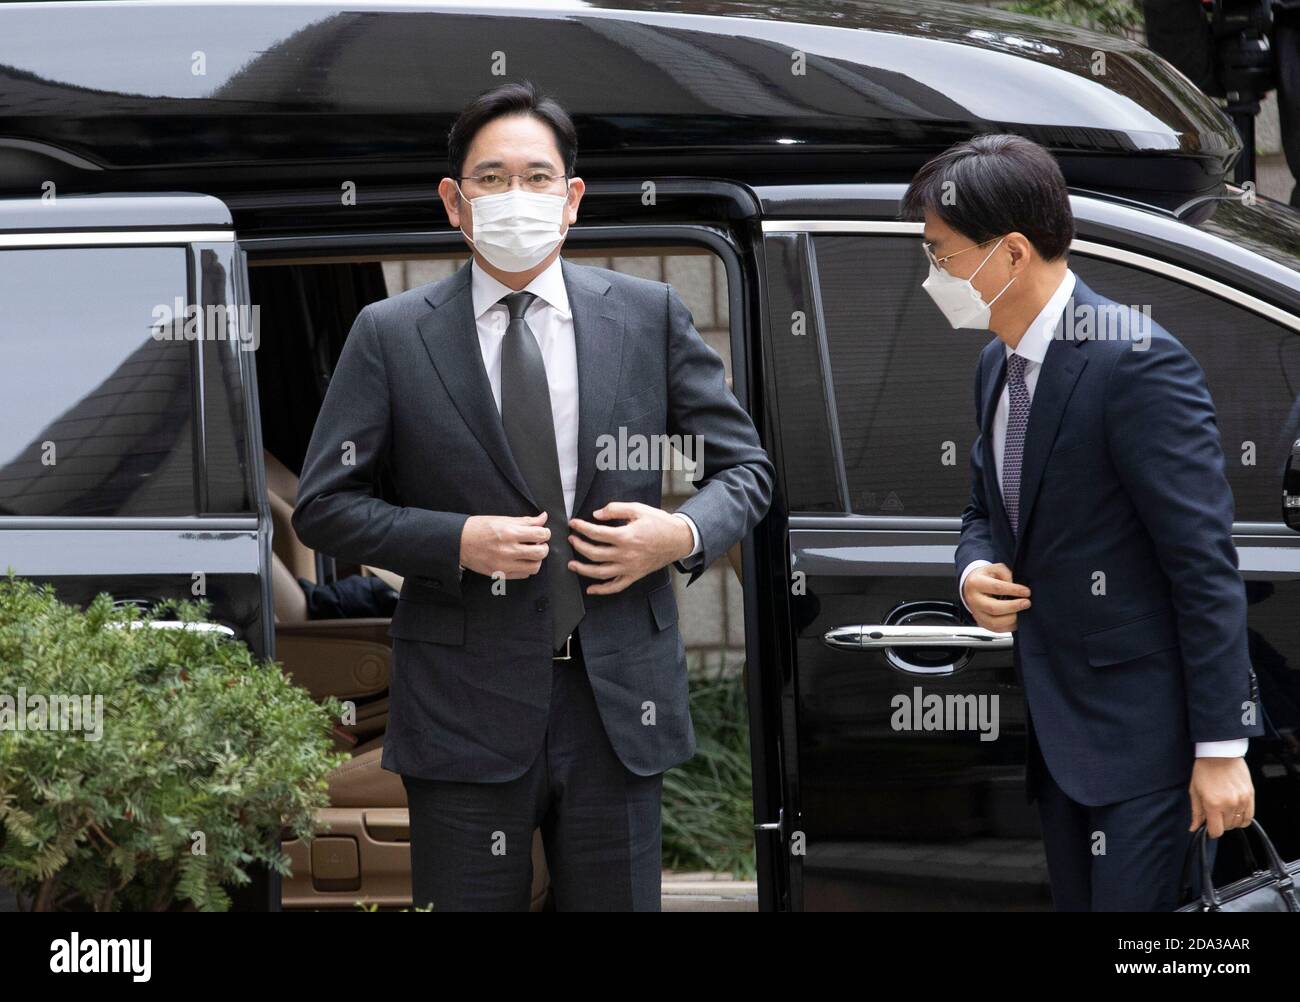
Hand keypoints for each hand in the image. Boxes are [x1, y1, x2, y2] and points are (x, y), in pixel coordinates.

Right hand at [459, 512, 549, 578]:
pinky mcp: (500, 574)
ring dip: (536, 559)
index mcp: (509, 533)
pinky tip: (520, 560)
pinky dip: (526, 568)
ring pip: (534, 567)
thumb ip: (526, 521)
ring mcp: (504, 565)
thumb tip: (543, 518)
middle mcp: (508, 550)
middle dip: (543, 547)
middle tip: (537, 543)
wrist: (459, 542)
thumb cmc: (480, 528)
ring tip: (529, 552)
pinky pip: (523, 575)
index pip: (540, 534)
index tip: (542, 532)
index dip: (545, 533)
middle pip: (541, 553)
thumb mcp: (502, 519)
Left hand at [567, 501, 694, 594]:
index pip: (596, 533)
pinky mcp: (635, 575)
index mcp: (626, 536)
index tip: (573, 524)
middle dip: (578, 546)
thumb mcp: (638, 509)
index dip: (581, 528)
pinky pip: (616, 586)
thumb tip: (596, 514)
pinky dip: (602, 590)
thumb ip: (616, 510)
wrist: (679, 539)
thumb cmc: (659, 523)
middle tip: (571, 540)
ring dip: (583, 569)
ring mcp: (630, 567)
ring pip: (600, 573)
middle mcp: (626, 554)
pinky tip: (591, 589)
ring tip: (572, 564)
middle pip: (594, 553)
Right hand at [963, 562, 1030, 631]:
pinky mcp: (981, 622)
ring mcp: (976, 613)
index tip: (1027, 592)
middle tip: (1026, 603)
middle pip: (993, 608)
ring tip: (1023, 612)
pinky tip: (1017, 620)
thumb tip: (1016, 587)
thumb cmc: (986, 577)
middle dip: (1013, 607)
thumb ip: (1006, 574)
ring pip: (994, 622)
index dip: (1014, 590)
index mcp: (976, 583)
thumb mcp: (995, 569)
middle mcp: (973, 600)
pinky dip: (1009, 626)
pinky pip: (996, 629)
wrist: (971, 587)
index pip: (996, 588)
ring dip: (1012, 619)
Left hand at [1190, 757, 1254, 837]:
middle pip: (1227, 827)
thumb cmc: (1204, 770)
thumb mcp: (1194, 791)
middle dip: (1220, 824)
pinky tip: (1235, 811)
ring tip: (1224, 810)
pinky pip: (1249, 816)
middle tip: (1214, 814)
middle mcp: (1229, 804)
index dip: (1211, 832)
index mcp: (1213, 804)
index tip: (1208, 828)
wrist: (1220, 754)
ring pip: (1239, 823)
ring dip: (1231, 821)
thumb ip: (1196, 812)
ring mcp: (1242, 800)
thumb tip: (1194, 828)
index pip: (1216, 831)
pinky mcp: (1250, 796)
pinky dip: (1242, 817)